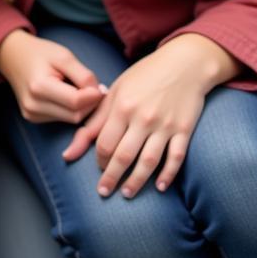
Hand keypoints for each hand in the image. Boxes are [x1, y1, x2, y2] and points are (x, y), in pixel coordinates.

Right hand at [0, 29, 105, 123]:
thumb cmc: (40, 53)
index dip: (94, 95)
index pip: (77, 102)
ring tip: (79, 90)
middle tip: (94, 88)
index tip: (99, 85)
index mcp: (39, 87)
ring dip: (81, 108)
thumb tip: (99, 95)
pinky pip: (62, 119)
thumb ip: (84, 76)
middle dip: (90, 104)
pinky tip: (67, 96)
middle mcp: (32, 105)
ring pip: (71, 120)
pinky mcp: (33, 118)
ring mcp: (31, 114)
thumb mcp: (64, 56)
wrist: (13, 56)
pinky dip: (70, 110)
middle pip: (76, 115)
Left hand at [62, 34, 234, 197]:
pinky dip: (168, 174)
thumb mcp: (116, 92)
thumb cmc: (145, 77)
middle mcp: (142, 118)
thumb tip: (71, 148)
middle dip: (112, 178)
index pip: (105, 143)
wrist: (184, 63)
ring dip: (137, 181)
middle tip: (105, 192)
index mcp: (122, 107)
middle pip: (124, 156)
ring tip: (127, 194)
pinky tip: (160, 187)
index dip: (99, 161)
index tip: (98, 170)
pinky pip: (176, 157)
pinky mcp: (184, 130)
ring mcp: (165, 125)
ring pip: (149, 161)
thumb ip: (95, 120)